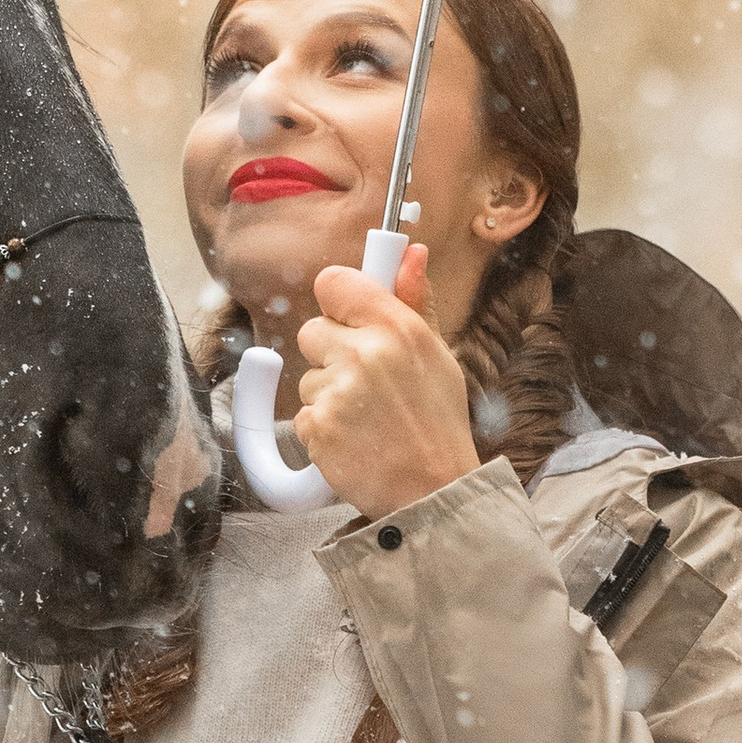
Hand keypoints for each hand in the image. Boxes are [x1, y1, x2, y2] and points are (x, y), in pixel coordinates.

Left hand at [293, 243, 480, 518]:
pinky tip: (355, 439)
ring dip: (329, 396)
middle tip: (366, 382)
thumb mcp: (437, 355)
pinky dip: (323, 428)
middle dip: (331, 354)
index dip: (337, 300)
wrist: (433, 491)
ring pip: (308, 377)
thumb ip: (415, 302)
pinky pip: (304, 414)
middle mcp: (364, 353)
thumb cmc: (438, 422)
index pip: (333, 282)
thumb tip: (411, 252)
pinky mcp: (317, 426)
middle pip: (312, 331)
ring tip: (366, 418)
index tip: (348, 315)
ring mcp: (337, 391)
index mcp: (396, 327)